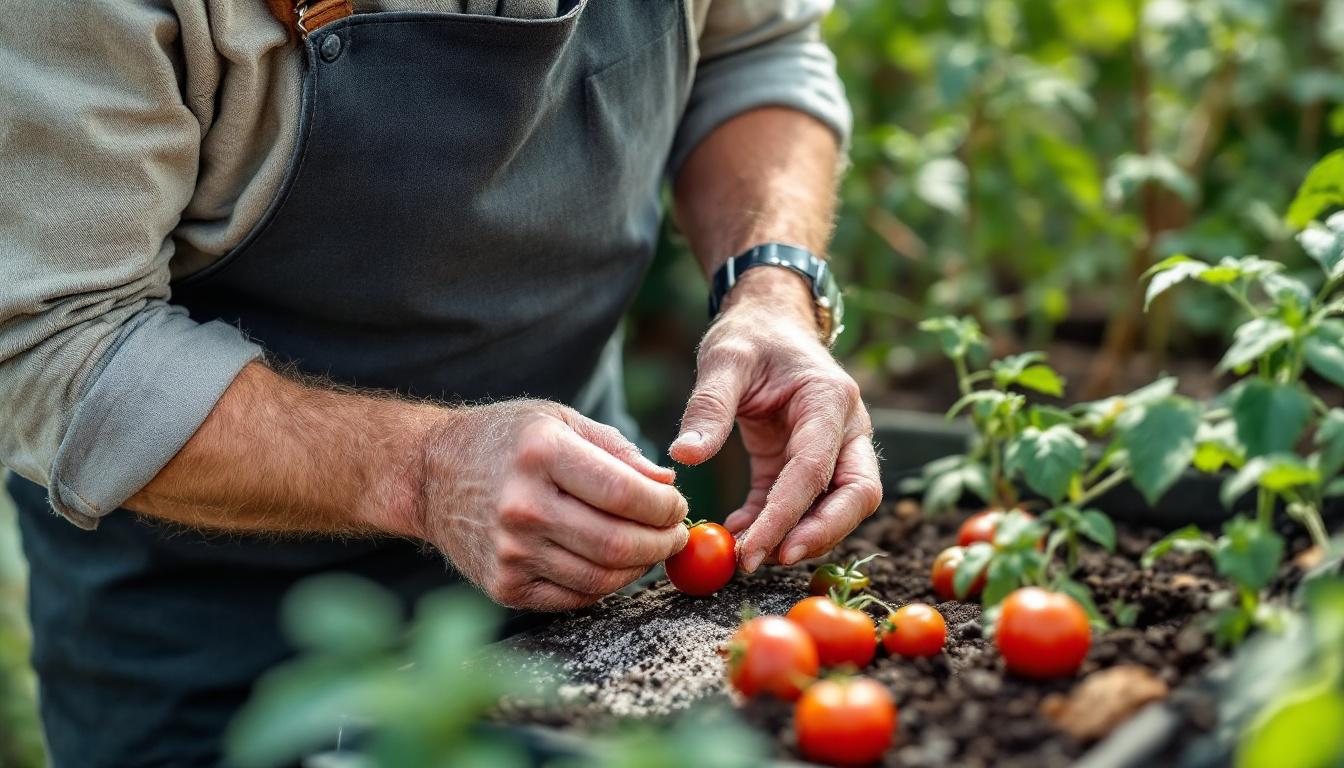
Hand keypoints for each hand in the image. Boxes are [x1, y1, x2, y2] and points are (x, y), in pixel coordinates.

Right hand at [411, 400, 688, 610]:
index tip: (677, 506)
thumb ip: (618, 452)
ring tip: (650, 549)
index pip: (626, 493)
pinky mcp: (503, 586)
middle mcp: (522, 505)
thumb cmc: (504, 441)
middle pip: (618, 543)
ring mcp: (510, 551)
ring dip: (639, 568)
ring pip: (601, 577)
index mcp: (541, 454)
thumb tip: (667, 486)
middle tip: (675, 535)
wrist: (429, 476)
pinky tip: (611, 564)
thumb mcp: (559, 421)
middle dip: (662, 543)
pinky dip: (605, 584)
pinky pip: (575, 597)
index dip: (665, 507)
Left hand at [670, 270, 881, 571]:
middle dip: (819, 535)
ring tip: (747, 554)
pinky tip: (737, 532)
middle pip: (856, 495)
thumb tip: (684, 457)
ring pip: (840, 505)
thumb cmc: (750, 335)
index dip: (788, 515)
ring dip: (801, 535)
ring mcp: (834, 446)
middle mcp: (846, 426)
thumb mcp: (724, 359)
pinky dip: (775, 523)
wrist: (767, 320)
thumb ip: (709, 406)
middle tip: (766, 562)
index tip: (753, 549)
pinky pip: (802, 502)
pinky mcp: (807, 460)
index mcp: (829, 400)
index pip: (816, 469)